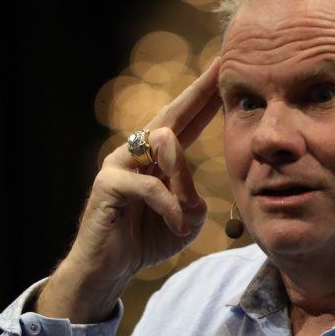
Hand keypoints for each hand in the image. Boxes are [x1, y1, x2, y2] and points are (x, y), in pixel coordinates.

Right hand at [37, 58, 222, 322]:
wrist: (108, 268)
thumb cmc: (145, 241)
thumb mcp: (184, 222)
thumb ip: (194, 201)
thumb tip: (194, 192)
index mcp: (157, 158)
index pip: (187, 121)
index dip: (206, 98)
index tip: (226, 72)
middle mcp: (136, 151)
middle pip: (173, 115)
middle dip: (199, 92)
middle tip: (221, 67)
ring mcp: (120, 163)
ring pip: (165, 146)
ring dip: (184, 181)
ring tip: (186, 214)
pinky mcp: (108, 183)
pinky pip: (150, 185)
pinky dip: (169, 207)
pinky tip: (176, 226)